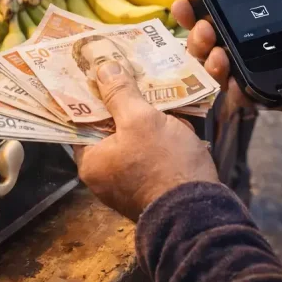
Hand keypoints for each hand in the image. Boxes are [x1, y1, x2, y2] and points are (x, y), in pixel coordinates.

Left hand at [74, 61, 218, 220]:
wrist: (199, 213)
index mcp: (91, 161)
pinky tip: (176, 120)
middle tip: (133, 74)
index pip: (82, 119)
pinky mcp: (152, 186)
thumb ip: (120, 93)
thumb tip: (103, 68)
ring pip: (133, 139)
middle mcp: (104, 175)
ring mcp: (128, 183)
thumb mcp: (141, 120)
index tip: (102, 70)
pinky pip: (150, 153)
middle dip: (124, 103)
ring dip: (147, 118)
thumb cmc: (164, 165)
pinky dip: (160, 137)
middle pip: (109, 128)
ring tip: (160, 92)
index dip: (93, 93)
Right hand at [174, 0, 281, 132]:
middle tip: (195, 20)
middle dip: (195, 28)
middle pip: (217, 34)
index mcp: (281, 12)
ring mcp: (271, 69)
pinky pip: (246, 96)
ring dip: (207, 57)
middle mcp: (269, 40)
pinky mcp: (280, 96)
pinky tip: (229, 80)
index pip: (235, 2)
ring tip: (213, 50)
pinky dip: (231, 90)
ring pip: (223, 65)